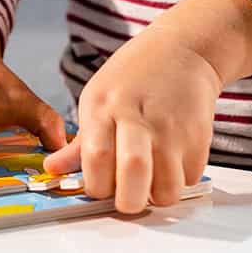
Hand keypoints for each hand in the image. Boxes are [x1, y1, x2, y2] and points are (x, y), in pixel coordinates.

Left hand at [42, 22, 220, 213]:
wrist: (183, 50)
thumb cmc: (135, 76)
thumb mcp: (98, 97)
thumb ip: (79, 142)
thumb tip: (52, 169)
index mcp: (104, 106)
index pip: (96, 158)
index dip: (96, 186)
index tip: (99, 188)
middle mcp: (138, 116)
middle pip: (133, 173)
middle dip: (129, 202)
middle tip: (127, 198)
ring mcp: (172, 127)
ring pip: (167, 189)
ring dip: (158, 195)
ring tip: (151, 178)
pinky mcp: (200, 136)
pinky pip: (190, 178)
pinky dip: (180, 179)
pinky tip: (172, 158)